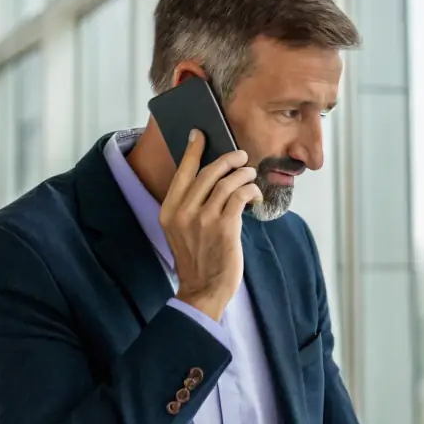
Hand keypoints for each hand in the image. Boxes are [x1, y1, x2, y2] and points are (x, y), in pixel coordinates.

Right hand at [159, 131, 262, 322]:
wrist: (203, 289)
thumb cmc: (197, 257)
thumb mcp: (181, 229)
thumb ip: (189, 205)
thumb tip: (210, 175)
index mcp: (169, 211)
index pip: (182, 172)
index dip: (193, 150)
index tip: (200, 134)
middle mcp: (183, 212)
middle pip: (208, 172)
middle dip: (228, 159)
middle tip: (240, 156)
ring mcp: (204, 220)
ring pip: (227, 182)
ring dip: (243, 174)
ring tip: (250, 175)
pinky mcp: (225, 227)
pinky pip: (241, 196)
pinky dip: (250, 191)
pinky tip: (254, 196)